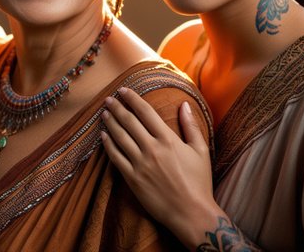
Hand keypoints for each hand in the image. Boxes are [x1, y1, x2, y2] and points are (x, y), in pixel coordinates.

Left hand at [101, 87, 222, 247]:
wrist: (192, 214)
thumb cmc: (199, 182)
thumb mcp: (200, 150)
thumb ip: (191, 126)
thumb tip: (184, 104)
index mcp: (168, 139)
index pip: (145, 112)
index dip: (132, 98)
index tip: (123, 90)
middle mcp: (151, 149)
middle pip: (129, 121)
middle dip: (117, 107)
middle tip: (108, 99)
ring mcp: (140, 164)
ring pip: (119, 137)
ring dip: (110, 123)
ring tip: (104, 113)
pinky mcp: (132, 179)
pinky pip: (116, 157)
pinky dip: (108, 145)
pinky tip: (103, 136)